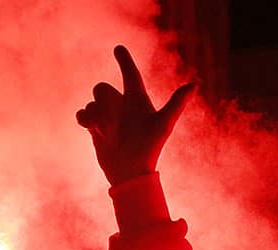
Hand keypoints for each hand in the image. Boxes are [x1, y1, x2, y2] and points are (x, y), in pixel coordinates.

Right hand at [77, 46, 195, 185]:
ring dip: (97, 117)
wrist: (130, 172)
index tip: (118, 48)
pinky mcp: (95, 127)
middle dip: (105, 103)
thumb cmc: (149, 148)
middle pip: (103, 88)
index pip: (130, 75)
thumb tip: (195, 85)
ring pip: (92, 102)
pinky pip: (82, 113)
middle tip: (116, 126)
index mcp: (138, 100)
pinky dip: (85, 120)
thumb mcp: (163, 124)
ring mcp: (108, 116)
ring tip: (109, 134)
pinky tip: (92, 129)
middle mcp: (122, 106)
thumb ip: (177, 103)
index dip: (124, 61)